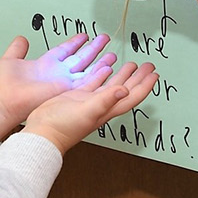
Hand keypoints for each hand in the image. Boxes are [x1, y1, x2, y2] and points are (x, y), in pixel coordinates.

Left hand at [0, 33, 116, 138]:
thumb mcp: (10, 59)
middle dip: (93, 49)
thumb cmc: (2, 87)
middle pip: (79, 58)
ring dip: (98, 62)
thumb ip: (18, 48)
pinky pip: (84, 81)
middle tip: (104, 39)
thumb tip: (21, 38)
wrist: (1, 103)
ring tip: (111, 54)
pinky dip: (96, 75)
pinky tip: (106, 68)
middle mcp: (55, 74)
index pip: (64, 50)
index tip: (84, 35)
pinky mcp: (63, 91)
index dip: (74, 42)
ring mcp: (61, 82)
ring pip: (85, 70)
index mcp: (44, 65)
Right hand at [23, 61, 158, 152]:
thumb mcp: (87, 112)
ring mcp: (89, 101)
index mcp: (107, 109)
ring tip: (131, 64)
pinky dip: (101, 75)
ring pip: (111, 85)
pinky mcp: (76, 97)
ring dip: (122, 75)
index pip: (132, 96)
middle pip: (125, 89)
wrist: (42, 133)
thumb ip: (105, 100)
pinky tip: (105, 68)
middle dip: (138, 77)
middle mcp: (101, 105)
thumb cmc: (63, 128)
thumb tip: (124, 91)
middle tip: (148, 65)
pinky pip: (94, 83)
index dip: (144, 85)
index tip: (154, 74)